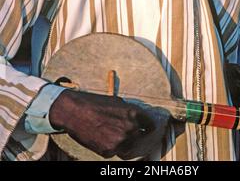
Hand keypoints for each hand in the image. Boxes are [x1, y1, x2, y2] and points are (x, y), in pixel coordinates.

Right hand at [49, 90, 168, 158]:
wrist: (75, 112)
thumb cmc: (94, 103)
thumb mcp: (116, 101)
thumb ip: (128, 111)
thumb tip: (135, 118)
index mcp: (133, 113)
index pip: (150, 125)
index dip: (149, 128)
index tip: (147, 130)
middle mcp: (130, 128)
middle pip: (140, 137)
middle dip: (135, 135)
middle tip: (126, 132)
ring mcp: (120, 141)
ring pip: (129, 147)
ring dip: (125, 143)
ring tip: (112, 134)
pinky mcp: (109, 151)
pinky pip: (115, 151)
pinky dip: (111, 147)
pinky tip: (102, 137)